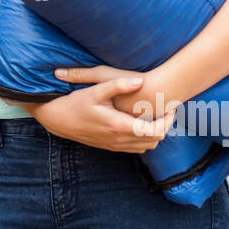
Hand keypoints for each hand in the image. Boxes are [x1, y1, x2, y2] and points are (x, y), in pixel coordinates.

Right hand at [27, 72, 174, 152]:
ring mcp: (115, 145)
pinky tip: (142, 123)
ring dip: (156, 133)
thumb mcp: (95, 90)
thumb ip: (118, 85)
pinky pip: (136, 148)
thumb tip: (140, 81)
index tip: (170, 107)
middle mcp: (119, 139)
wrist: (58, 120)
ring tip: (157, 116)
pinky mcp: (111, 147)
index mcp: (119, 125)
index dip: (167, 120)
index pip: (155, 130)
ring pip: (147, 146)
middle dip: (165, 126)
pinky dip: (144, 138)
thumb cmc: (76, 103)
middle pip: (155, 140)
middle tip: (168, 110)